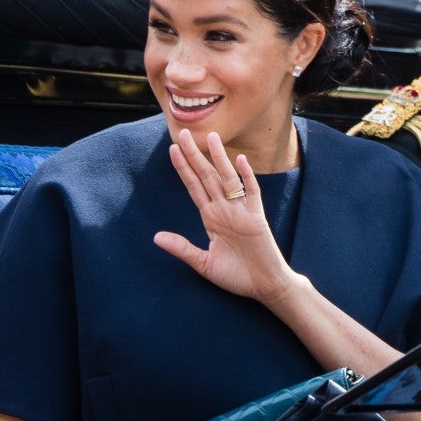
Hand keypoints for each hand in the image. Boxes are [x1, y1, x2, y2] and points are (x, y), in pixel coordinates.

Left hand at [154, 129, 297, 304]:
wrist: (264, 286)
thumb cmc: (237, 276)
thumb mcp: (204, 264)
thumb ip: (182, 248)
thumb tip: (156, 237)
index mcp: (211, 218)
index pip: (194, 187)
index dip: (184, 168)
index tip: (172, 149)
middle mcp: (225, 209)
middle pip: (207, 176)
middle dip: (195, 155)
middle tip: (183, 133)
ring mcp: (241, 211)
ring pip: (227, 179)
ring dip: (218, 158)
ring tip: (210, 137)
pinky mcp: (257, 217)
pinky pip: (252, 192)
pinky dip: (246, 176)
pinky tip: (240, 161)